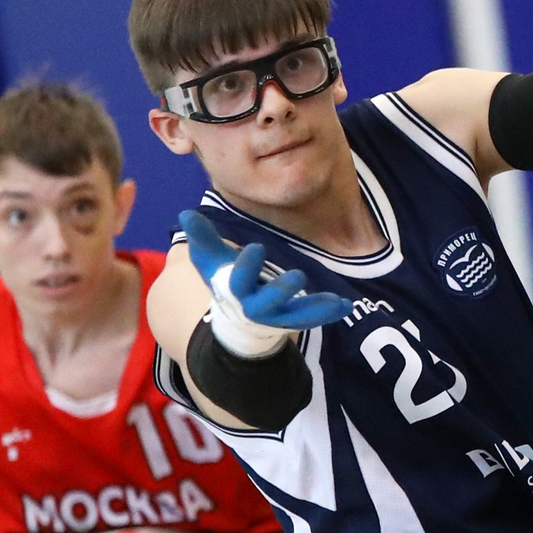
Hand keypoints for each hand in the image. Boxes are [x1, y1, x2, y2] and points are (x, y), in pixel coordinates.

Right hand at [177, 212, 353, 353]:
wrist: (236, 319)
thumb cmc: (225, 281)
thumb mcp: (212, 260)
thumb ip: (202, 238)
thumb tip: (185, 213)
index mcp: (236, 290)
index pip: (239, 279)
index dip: (247, 266)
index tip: (256, 247)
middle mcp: (256, 306)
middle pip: (268, 303)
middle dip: (280, 291)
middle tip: (298, 275)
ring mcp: (277, 316)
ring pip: (297, 316)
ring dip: (315, 308)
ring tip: (336, 301)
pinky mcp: (294, 319)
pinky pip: (313, 318)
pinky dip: (329, 312)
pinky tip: (347, 304)